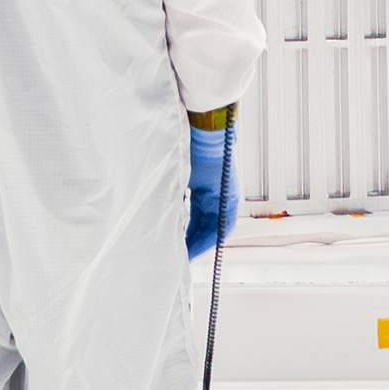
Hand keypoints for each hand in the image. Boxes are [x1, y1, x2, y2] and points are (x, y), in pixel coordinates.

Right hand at [184, 114, 237, 259]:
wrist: (205, 131)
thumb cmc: (188, 144)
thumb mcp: (175, 174)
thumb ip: (171, 194)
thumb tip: (157, 212)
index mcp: (204, 188)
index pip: (194, 218)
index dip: (185, 235)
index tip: (175, 248)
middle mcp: (217, 194)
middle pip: (205, 227)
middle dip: (191, 243)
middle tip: (179, 258)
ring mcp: (226, 197)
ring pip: (214, 229)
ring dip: (200, 244)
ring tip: (186, 257)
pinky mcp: (231, 199)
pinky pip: (222, 226)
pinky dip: (209, 239)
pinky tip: (197, 248)